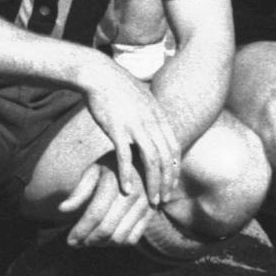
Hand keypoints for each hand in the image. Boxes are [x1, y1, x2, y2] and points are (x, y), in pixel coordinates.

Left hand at [55, 160, 156, 247]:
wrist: (145, 160)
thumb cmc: (112, 166)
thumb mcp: (94, 171)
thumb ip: (79, 191)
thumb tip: (61, 209)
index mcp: (113, 182)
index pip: (95, 215)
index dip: (80, 231)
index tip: (69, 241)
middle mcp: (131, 194)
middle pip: (107, 229)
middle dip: (88, 241)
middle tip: (77, 243)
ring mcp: (144, 205)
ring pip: (120, 237)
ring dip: (102, 244)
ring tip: (90, 241)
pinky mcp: (151, 213)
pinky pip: (133, 238)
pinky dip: (117, 243)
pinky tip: (107, 239)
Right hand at [78, 57, 180, 207]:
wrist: (100, 74)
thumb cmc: (119, 89)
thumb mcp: (144, 100)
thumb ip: (153, 117)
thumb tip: (159, 130)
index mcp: (160, 116)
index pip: (175, 148)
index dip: (175, 169)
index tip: (172, 185)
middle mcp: (152, 121)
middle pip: (167, 157)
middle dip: (168, 182)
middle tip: (164, 200)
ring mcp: (135, 125)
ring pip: (152, 160)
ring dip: (153, 183)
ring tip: (152, 201)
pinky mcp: (116, 128)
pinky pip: (125, 155)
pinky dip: (127, 174)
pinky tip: (127, 190)